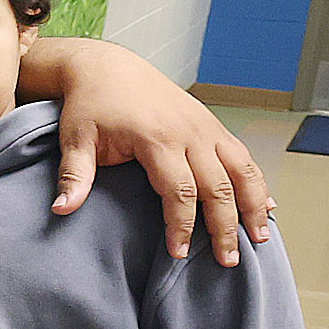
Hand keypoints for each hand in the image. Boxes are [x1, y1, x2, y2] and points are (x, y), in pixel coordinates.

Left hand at [44, 38, 275, 264]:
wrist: (108, 67)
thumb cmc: (91, 104)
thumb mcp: (75, 138)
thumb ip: (74, 174)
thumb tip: (62, 209)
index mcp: (157, 138)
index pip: (180, 192)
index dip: (182, 226)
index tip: (177, 253)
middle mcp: (190, 133)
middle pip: (219, 187)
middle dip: (225, 226)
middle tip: (227, 261)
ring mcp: (206, 127)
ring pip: (242, 170)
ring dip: (253, 205)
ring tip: (260, 239)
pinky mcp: (212, 125)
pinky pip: (243, 156)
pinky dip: (257, 182)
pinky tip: (266, 206)